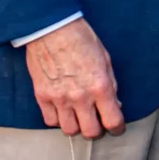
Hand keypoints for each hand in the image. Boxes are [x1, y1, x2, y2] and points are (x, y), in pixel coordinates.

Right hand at [23, 19, 125, 139]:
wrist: (51, 27)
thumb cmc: (81, 38)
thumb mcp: (105, 59)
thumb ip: (110, 84)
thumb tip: (115, 103)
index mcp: (100, 86)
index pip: (112, 121)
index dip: (117, 128)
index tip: (115, 127)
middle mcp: (80, 97)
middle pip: (90, 132)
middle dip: (96, 130)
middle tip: (96, 122)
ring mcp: (59, 98)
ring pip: (69, 130)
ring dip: (76, 126)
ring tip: (77, 116)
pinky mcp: (42, 96)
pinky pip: (50, 120)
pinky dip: (57, 119)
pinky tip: (62, 110)